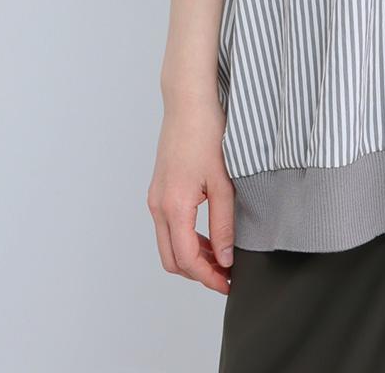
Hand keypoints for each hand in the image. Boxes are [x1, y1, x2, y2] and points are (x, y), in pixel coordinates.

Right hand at [146, 96, 236, 293]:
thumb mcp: (223, 181)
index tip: (229, 283)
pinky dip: (185, 239)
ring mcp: (155, 198)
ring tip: (220, 256)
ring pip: (168, 245)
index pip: (187, 259)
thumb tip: (224, 258)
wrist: (188, 102)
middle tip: (226, 275)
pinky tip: (208, 235)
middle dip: (198, 273)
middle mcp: (158, 205)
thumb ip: (223, 223)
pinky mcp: (159, 190)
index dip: (208, 277)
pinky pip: (168, 227)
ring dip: (192, 257)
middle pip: (172, 260)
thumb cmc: (207, 133)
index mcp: (174, 205)